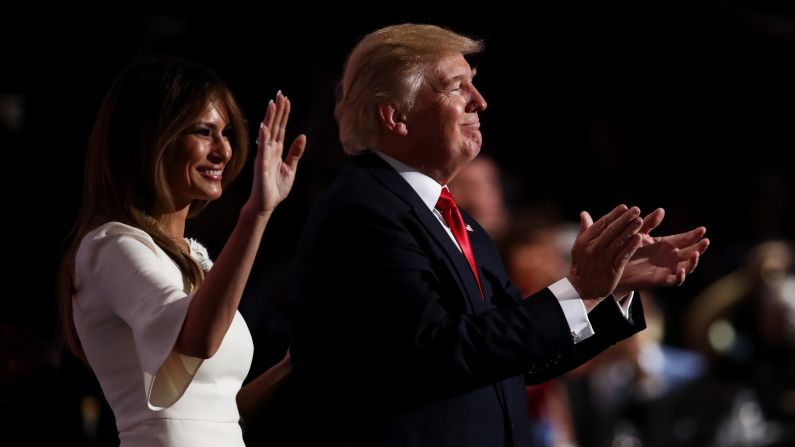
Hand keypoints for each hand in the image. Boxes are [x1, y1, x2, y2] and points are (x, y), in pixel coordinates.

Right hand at [250, 91, 306, 214]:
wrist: (266, 204)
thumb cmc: (276, 188)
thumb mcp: (291, 169)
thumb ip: (295, 153)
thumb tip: (302, 136)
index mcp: (277, 150)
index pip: (281, 128)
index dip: (284, 114)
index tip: (286, 99)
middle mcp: (269, 150)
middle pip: (274, 126)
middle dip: (277, 110)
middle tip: (279, 94)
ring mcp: (264, 156)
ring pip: (267, 133)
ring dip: (270, 118)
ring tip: (272, 103)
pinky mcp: (261, 165)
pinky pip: (262, 150)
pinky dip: (263, 138)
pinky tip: (265, 127)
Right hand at [567, 205, 642, 303]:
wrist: (582, 289)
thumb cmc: (582, 264)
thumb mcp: (579, 246)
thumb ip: (584, 229)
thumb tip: (584, 213)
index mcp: (585, 241)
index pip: (601, 224)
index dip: (614, 215)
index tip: (624, 207)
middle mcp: (593, 248)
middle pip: (611, 230)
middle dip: (624, 219)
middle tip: (635, 210)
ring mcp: (603, 259)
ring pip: (619, 241)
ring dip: (630, 230)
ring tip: (639, 220)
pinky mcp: (612, 269)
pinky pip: (623, 255)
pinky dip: (631, 246)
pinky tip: (639, 238)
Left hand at [613, 208, 709, 297]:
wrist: (615, 265)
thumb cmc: (627, 248)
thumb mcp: (639, 233)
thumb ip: (649, 223)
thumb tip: (661, 210)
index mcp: (667, 244)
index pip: (685, 239)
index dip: (694, 235)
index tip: (702, 229)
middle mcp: (671, 257)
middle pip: (691, 252)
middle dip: (700, 247)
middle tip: (705, 240)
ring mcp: (668, 269)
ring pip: (687, 267)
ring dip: (694, 261)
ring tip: (696, 254)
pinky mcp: (661, 280)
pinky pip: (675, 280)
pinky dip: (680, 277)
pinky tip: (681, 271)